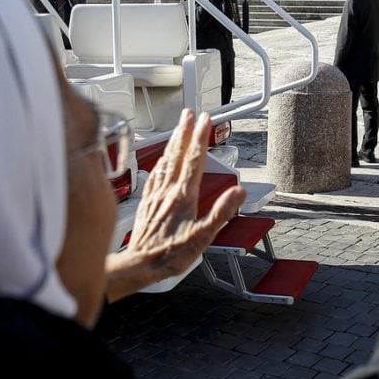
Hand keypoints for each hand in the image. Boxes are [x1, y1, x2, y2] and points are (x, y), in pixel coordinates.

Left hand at [104, 109, 245, 301]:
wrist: (140, 264)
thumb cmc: (170, 254)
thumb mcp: (203, 236)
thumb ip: (221, 212)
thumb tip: (238, 192)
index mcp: (183, 196)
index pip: (194, 160)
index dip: (201, 138)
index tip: (206, 120)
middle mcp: (167, 191)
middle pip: (177, 154)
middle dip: (185, 132)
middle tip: (190, 114)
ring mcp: (155, 195)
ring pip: (165, 161)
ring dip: (173, 142)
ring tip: (178, 128)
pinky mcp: (147, 202)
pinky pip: (154, 174)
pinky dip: (160, 161)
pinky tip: (161, 160)